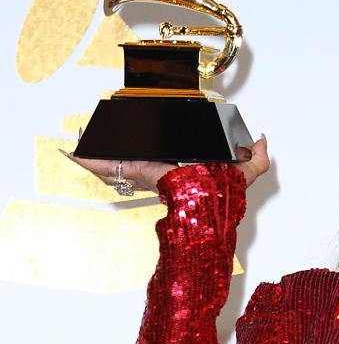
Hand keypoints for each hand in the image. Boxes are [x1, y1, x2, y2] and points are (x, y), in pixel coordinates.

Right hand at [62, 135, 270, 192]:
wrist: (206, 209)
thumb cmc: (221, 198)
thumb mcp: (245, 173)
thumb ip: (257, 158)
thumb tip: (261, 139)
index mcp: (176, 169)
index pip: (156, 157)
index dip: (143, 146)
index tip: (132, 134)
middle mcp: (157, 171)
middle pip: (129, 159)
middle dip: (111, 148)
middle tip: (94, 135)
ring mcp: (143, 173)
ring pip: (115, 163)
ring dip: (95, 153)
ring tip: (79, 139)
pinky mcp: (136, 171)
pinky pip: (107, 166)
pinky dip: (87, 159)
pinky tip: (72, 151)